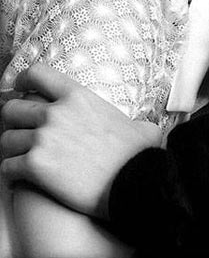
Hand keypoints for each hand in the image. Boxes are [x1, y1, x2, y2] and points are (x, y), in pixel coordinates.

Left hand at [0, 64, 161, 219]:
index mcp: (78, 97)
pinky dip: (13, 173)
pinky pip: (6, 167)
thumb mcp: (141, 127)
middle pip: (12, 108)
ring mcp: (43, 139)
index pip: (37, 74)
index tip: (21, 88)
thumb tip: (143, 129)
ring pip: (6, 139)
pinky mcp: (34, 166)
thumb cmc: (139, 157)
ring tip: (25, 160)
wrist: (135, 184)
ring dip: (14, 150)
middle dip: (14, 121)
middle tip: (24, 132)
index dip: (23, 81)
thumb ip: (132, 121)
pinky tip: (25, 178)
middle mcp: (56, 113)